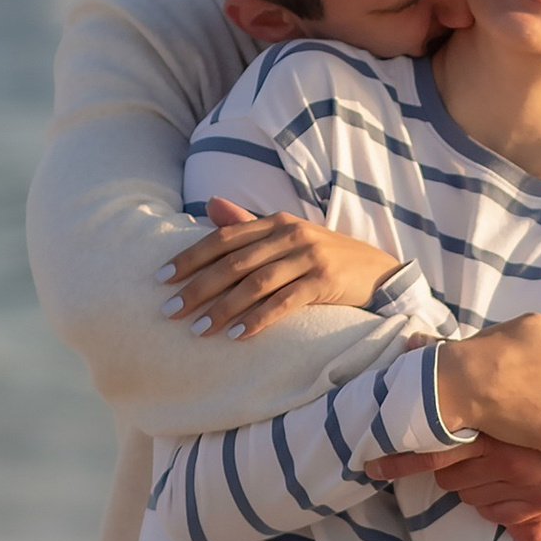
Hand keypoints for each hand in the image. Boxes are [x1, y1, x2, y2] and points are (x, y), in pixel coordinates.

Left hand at [161, 198, 397, 337]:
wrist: (379, 270)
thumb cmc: (324, 257)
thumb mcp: (288, 237)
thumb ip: (249, 225)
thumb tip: (211, 205)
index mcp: (276, 222)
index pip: (223, 238)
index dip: (190, 257)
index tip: (161, 278)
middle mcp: (290, 235)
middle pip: (234, 262)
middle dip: (198, 286)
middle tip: (170, 309)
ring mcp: (309, 257)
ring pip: (255, 283)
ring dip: (223, 308)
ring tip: (198, 329)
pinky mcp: (325, 282)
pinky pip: (284, 302)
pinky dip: (258, 319)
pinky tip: (237, 335)